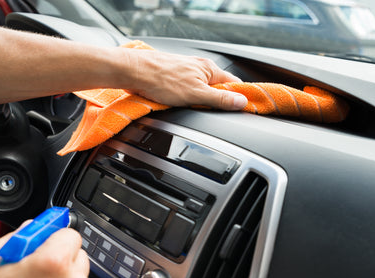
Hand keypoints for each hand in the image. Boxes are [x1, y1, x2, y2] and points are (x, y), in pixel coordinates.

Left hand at [124, 49, 247, 109]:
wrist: (133, 72)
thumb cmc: (161, 79)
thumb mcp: (196, 94)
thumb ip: (220, 99)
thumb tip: (241, 101)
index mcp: (209, 69)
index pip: (234, 84)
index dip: (238, 97)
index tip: (241, 109)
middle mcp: (198, 68)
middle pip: (217, 88)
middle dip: (214, 102)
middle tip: (207, 112)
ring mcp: (185, 72)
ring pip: (199, 91)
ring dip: (197, 101)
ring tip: (187, 106)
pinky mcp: (172, 77)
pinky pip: (185, 91)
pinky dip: (184, 99)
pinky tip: (176, 103)